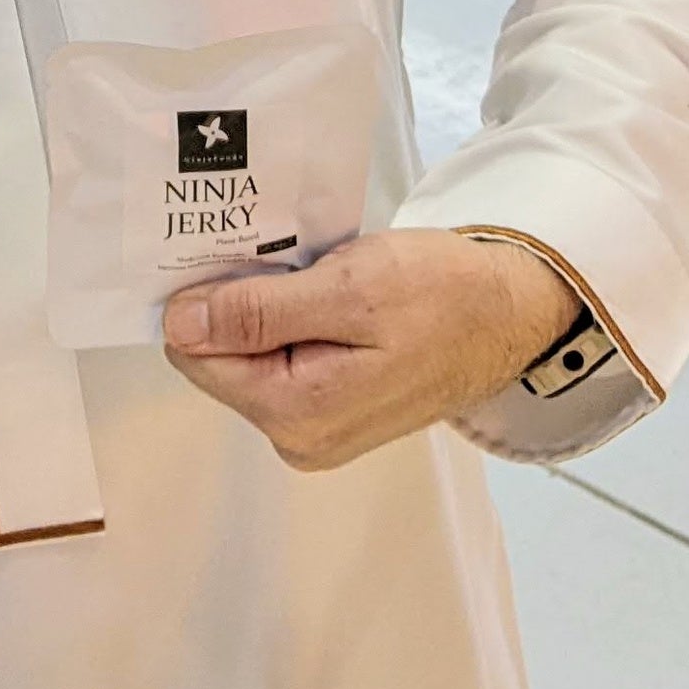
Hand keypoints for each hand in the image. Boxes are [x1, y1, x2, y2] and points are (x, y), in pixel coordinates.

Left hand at [162, 229, 577, 473]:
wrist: (509, 315)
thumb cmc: (441, 296)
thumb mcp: (348, 289)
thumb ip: (259, 312)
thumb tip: (179, 324)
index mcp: (295, 413)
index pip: (198, 354)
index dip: (206, 298)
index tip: (232, 251)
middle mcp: (297, 436)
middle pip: (221, 358)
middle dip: (240, 303)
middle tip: (284, 254)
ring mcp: (316, 429)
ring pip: (251, 355)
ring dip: (269, 308)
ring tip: (313, 271)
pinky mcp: (333, 411)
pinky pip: (284, 360)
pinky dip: (293, 319)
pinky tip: (325, 291)